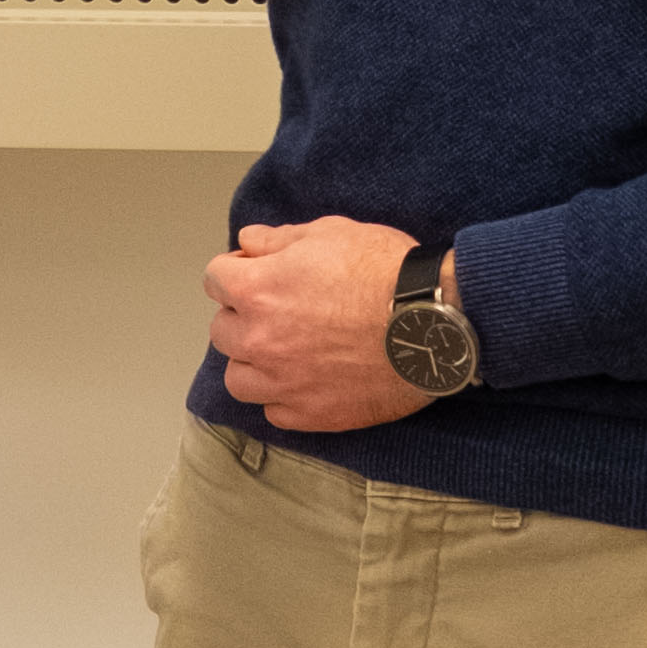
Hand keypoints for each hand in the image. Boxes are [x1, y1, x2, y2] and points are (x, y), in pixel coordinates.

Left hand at [202, 214, 430, 431]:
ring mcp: (283, 382)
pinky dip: (283, 397)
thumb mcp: (332, 233)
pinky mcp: (310, 414)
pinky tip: (307, 380)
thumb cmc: (386, 273)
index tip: (256, 272)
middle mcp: (260, 339)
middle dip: (243, 317)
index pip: (215, 279)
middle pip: (222, 330)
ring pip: (238, 378)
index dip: (236, 271)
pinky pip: (274, 411)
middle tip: (277, 311)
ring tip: (284, 352)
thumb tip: (250, 243)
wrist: (431, 323)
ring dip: (253, 363)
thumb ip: (280, 239)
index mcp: (258, 290)